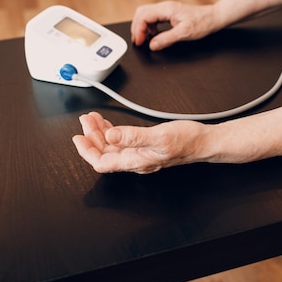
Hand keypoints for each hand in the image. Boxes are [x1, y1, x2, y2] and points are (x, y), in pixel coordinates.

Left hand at [72, 112, 208, 173]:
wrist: (203, 142)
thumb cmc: (187, 141)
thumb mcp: (159, 136)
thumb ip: (133, 136)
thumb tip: (110, 136)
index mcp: (136, 160)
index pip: (102, 162)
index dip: (87, 152)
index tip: (78, 137)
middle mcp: (135, 160)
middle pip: (104, 153)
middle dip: (91, 137)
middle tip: (86, 120)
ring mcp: (139, 154)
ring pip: (111, 147)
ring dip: (100, 133)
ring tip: (93, 119)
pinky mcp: (145, 146)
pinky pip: (122, 142)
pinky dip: (112, 132)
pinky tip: (109, 124)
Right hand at [130, 1, 216, 50]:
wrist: (213, 18)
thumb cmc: (202, 23)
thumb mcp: (184, 33)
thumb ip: (167, 39)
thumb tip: (152, 45)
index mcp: (166, 9)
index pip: (143, 16)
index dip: (138, 30)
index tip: (139, 42)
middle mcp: (165, 7)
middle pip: (141, 13)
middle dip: (136, 27)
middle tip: (138, 41)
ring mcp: (167, 9)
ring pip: (146, 14)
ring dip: (142, 26)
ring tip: (143, 39)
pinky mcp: (170, 13)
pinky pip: (153, 17)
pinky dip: (149, 26)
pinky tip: (154, 34)